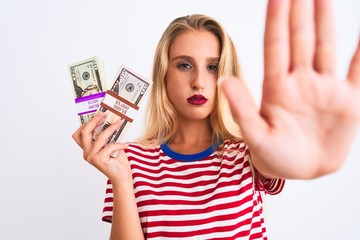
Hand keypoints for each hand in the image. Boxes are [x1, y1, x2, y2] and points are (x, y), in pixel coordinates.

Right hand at [72, 112, 131, 182]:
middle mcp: (87, 153)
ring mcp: (92, 157)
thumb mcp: (111, 145)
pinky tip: (125, 146)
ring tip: (119, 123)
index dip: (85, 123)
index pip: (78, 135)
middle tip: (103, 114)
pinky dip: (118, 145)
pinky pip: (109, 146)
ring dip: (111, 128)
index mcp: (87, 149)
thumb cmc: (117, 161)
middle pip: (84, 133)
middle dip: (94, 121)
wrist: (122, 176)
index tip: (97, 115)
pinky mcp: (99, 160)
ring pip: (100, 137)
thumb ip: (108, 137)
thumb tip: (112, 121)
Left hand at [220, 0, 359, 178]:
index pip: (276, 45)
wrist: (301, 171)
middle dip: (301, 11)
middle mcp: (300, 81)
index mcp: (276, 88)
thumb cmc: (274, 155)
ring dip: (325, 21)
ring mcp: (324, 88)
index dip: (277, 20)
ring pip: (325, 47)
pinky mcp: (347, 101)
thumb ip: (242, 108)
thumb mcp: (256, 135)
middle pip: (300, 39)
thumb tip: (223, 81)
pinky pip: (357, 70)